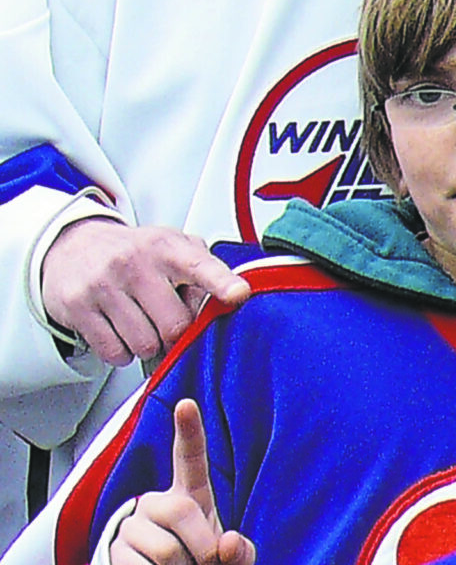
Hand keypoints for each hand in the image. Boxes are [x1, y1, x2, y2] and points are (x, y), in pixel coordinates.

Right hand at [42, 218, 249, 365]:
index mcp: (167, 247)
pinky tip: (121, 332)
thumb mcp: (173, 247)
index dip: (223, 283)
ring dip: (149, 345)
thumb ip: (205, 271)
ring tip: (143, 324)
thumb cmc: (135, 253)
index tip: (239, 294)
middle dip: (177, 335)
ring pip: (145, 344)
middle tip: (169, 323)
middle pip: (175, 324)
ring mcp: (104, 286)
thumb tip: (228, 302)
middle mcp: (135, 264)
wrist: (73, 246)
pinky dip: (122, 352)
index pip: (201, 266)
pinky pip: (114, 351)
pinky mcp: (78, 308)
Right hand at [109, 400, 255, 564]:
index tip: (186, 404)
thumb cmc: (200, 563)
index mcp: (189, 496)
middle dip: (203, 546)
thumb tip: (228, 543)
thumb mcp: (229, 557)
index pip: (189, 458)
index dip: (188, 431)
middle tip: (205, 563)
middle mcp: (156, 503)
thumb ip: (239, 550)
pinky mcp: (113, 549)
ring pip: (166, 548)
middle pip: (180, 511)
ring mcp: (132, 524)